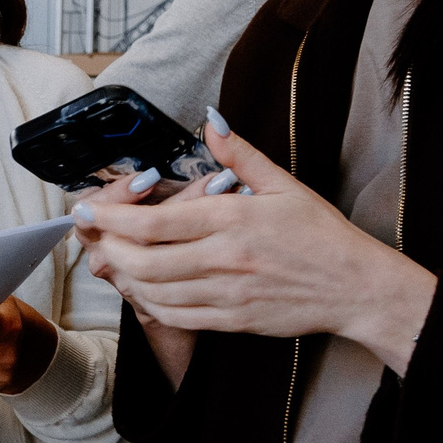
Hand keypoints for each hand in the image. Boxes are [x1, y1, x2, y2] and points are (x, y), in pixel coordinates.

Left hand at [71, 116, 437, 374]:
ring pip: (154, 292)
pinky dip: (149, 304)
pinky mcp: (232, 320)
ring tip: (108, 258)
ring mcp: (227, 293)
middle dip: (107, 248)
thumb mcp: (284, 184)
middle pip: (144, 261)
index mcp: (233, 219)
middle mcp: (225, 258)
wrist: (356, 287)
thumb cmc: (322, 234)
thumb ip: (241, 155)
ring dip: (123, 277)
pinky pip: (177, 317)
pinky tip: (141, 288)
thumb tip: (211, 121)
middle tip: (90, 235)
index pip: (156, 222)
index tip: (86, 209)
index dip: (112, 218)